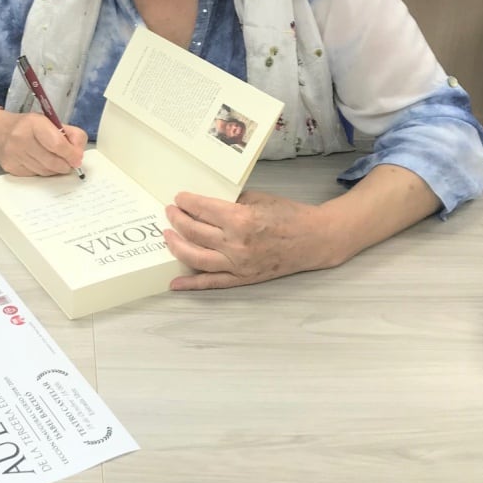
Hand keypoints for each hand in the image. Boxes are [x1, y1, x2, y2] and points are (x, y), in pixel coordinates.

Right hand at [0, 111, 86, 175]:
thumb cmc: (28, 127)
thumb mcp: (50, 122)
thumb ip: (70, 134)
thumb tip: (78, 154)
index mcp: (34, 123)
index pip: (57, 144)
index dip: (71, 154)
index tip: (77, 158)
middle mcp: (21, 138)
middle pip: (53, 161)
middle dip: (65, 164)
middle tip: (69, 163)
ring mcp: (15, 155)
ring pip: (46, 171)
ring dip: (55, 169)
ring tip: (54, 160)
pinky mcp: (12, 168)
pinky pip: (35, 175)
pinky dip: (43, 171)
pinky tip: (40, 162)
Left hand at [164, 189, 336, 289]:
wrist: (314, 240)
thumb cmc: (289, 215)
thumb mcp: (258, 199)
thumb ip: (230, 202)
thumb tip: (204, 203)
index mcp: (241, 220)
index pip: (202, 209)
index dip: (186, 202)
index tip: (179, 198)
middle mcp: (236, 244)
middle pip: (194, 232)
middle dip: (177, 219)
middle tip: (170, 212)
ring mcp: (238, 264)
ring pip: (195, 257)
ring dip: (176, 245)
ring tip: (167, 235)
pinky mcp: (242, 278)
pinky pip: (211, 282)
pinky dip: (191, 284)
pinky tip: (174, 282)